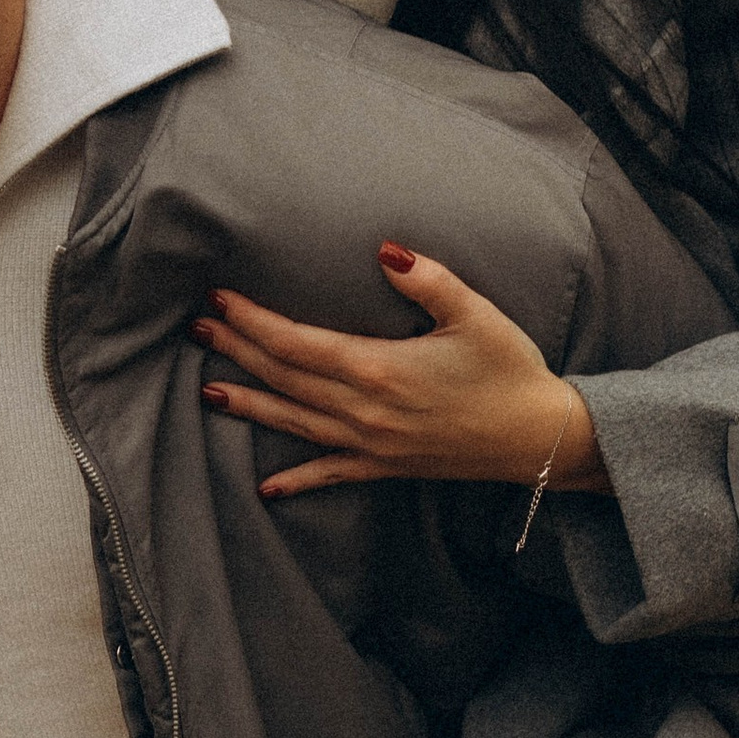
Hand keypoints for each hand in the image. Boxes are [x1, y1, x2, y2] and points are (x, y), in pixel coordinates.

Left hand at [196, 243, 610, 501]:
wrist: (540, 439)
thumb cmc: (510, 370)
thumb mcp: (475, 313)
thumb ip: (427, 279)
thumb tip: (384, 250)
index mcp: (379, 368)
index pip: (297, 342)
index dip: (253, 321)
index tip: (220, 299)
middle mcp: (365, 411)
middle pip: (284, 379)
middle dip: (238, 352)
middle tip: (198, 330)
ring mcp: (372, 444)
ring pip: (295, 423)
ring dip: (250, 405)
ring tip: (207, 391)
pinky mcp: (387, 468)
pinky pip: (331, 474)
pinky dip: (297, 480)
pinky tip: (267, 488)